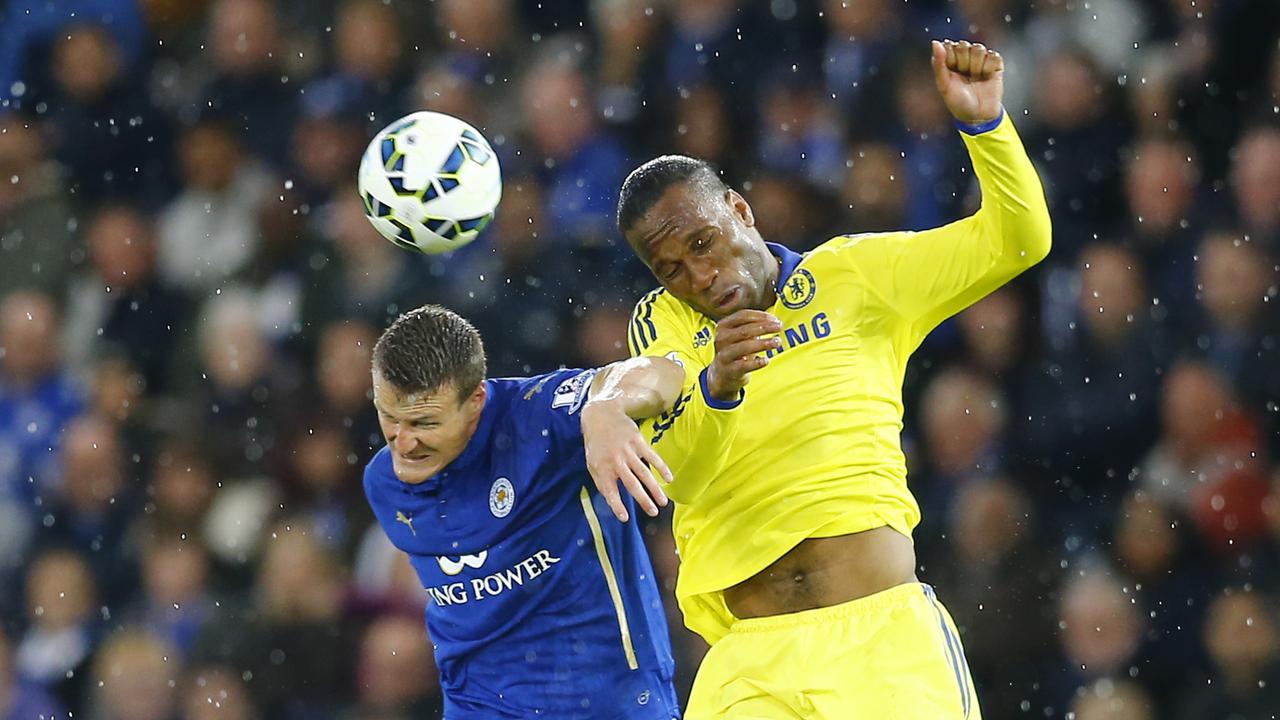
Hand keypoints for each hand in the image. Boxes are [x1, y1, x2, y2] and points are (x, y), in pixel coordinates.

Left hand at [582, 400, 672, 521]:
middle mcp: (616, 461)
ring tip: (663, 502)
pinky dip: (662, 468)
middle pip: (632, 484)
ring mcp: (628, 451)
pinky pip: (652, 457)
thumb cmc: (596, 444)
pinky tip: (669, 479)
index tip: (626, 518)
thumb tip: (612, 500)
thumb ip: (602, 481)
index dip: (617, 506)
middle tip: (653, 513)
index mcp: (602, 469)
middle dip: (643, 500)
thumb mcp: (592, 464)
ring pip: (644, 473)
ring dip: (655, 488)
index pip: (610, 492)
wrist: (601, 416)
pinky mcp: (638, 442)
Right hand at [704, 309, 782, 400]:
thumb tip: (776, 322)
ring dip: (763, 343)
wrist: (723, 374)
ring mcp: (724, 355)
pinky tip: (766, 360)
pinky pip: (744, 366)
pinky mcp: (729, 370)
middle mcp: (721, 339)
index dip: (760, 316)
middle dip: (765, 328)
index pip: (742, 316)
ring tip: (777, 342)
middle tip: (779, 327)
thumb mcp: (742, 335)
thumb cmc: (737, 349)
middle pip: (745, 330)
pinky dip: (756, 363)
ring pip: (745, 347)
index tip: (775, 319)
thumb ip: (756, 326)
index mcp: (723, 326)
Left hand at [931, 39, 1003, 125]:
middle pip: (964, 45)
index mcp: (950, 59)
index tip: (952, 72)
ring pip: (979, 48)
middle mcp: (966, 56)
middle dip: (963, 62)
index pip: (949, 45)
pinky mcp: (996, 63)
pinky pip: (993, 55)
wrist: (977, 115)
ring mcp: (981, 59)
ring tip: (975, 78)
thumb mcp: (943, 85)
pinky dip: (989, 68)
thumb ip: (939, 64)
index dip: (951, 59)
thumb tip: (935, 42)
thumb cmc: (957, 101)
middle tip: (964, 76)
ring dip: (976, 66)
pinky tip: (986, 77)